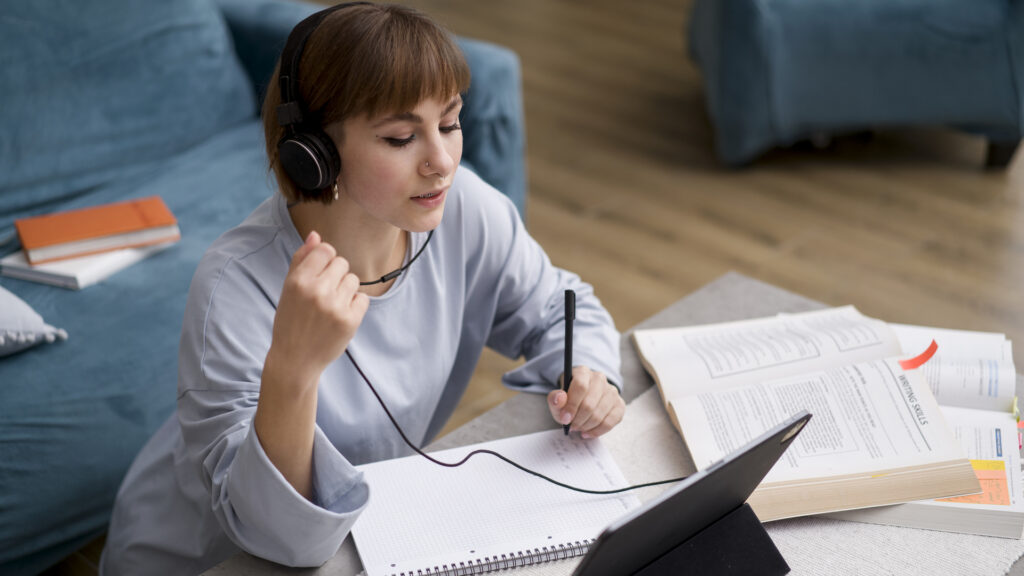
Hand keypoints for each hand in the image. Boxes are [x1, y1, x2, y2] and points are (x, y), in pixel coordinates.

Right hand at [267, 230, 368, 385]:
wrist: (295, 360)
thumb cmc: (290, 320)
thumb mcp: (288, 289)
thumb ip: (301, 260)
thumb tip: (316, 235)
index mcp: (299, 280)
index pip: (325, 249)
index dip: (325, 259)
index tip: (320, 273)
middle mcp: (317, 291)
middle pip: (342, 262)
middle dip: (335, 275)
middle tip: (323, 294)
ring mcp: (335, 306)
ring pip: (353, 279)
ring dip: (345, 290)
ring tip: (330, 305)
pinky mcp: (350, 321)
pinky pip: (362, 299)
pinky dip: (354, 306)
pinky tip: (339, 316)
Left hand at [547, 366, 624, 437]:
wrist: (583, 399)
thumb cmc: (569, 399)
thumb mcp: (558, 399)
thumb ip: (554, 399)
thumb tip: (560, 398)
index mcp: (583, 372)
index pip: (580, 386)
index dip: (572, 405)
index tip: (565, 418)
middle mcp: (600, 379)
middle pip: (590, 403)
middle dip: (578, 419)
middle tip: (572, 426)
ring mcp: (612, 391)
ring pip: (600, 414)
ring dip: (586, 426)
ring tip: (578, 428)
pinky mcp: (620, 404)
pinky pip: (610, 422)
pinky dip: (597, 431)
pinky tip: (587, 433)